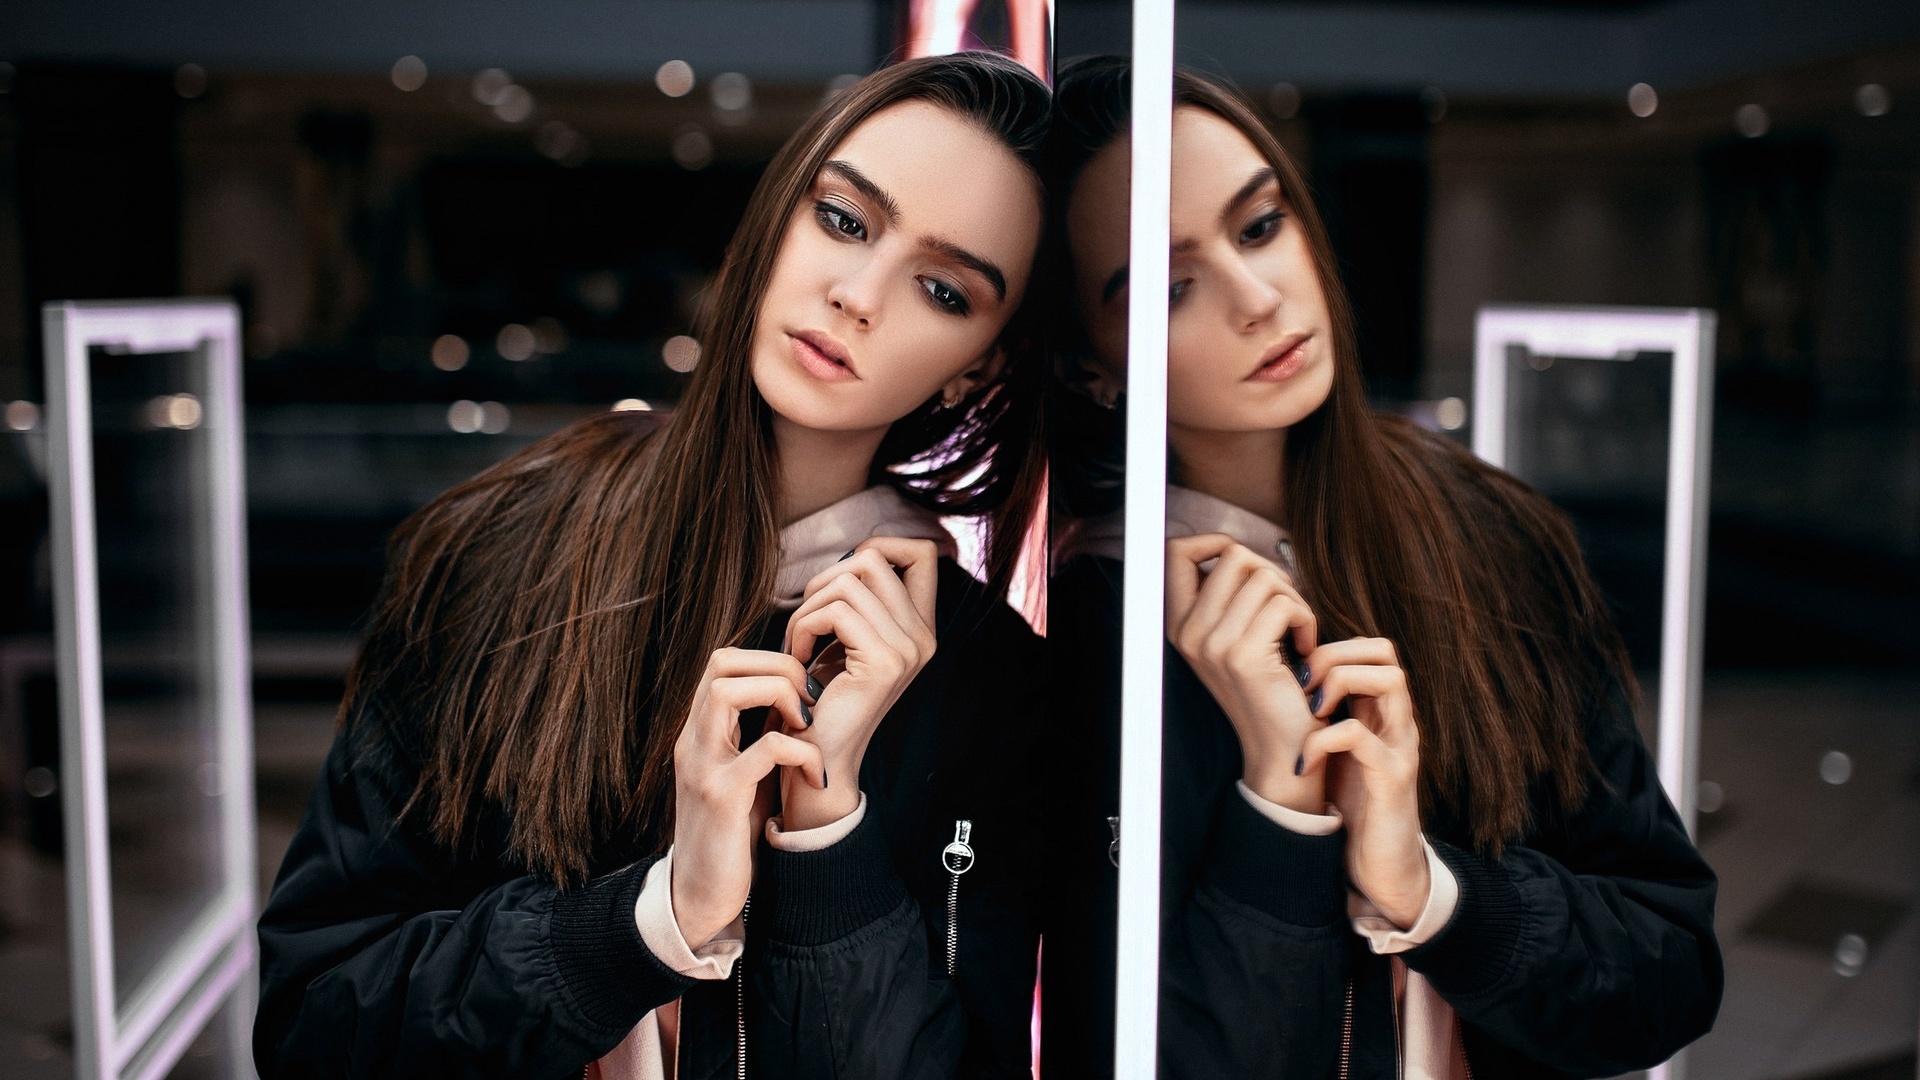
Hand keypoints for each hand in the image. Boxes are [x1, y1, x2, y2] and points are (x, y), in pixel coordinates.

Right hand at [671, 647, 825, 949]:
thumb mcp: (746, 773)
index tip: (804, 688)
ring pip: (730, 691)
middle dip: (778, 666)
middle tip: (811, 698)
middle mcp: (693, 741)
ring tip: (808, 725)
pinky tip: (816, 776)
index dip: (769, 658)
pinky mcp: (721, 797)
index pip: (723, 662)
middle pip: (721, 662)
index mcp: (700, 732)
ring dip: (781, 695)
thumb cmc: (731, 834)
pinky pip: (765, 749)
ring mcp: (703, 766)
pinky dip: (801, 752)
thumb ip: (759, 736)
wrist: (702, 894)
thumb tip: (798, 700)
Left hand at [778, 537, 938, 829]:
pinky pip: (835, 611)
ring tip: (799, 644)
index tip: (842, 580)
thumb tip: (856, 552)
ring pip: (849, 580)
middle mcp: (924, 636)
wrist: (820, 758)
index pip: (922, 552)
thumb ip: (861, 600)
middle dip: (825, 580)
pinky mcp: (884, 661)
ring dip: (808, 608)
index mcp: (921, 627)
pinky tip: (799, 658)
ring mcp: (909, 649)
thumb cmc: (823, 698)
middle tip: (807, 623)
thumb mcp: (847, 640)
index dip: (879, 546)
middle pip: (873, 558)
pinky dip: (804, 628)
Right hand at [1165, 533, 1323, 812]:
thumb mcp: (1234, 637)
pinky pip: (1284, 604)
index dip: (1214, 542)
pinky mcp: (1244, 656)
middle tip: (1285, 608)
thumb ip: (1226, 596)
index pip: (1176, 551)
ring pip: (1264, 576)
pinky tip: (1305, 648)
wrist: (1280, 748)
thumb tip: (1233, 549)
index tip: (1247, 566)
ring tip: (1296, 630)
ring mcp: (1212, 645)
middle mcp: (1187, 633)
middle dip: (1271, 572)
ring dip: (1294, 599)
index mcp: (1178, 625)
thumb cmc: (1268, 687)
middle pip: (1233, 555)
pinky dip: (1306, 620)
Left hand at [1297, 637, 1428, 928]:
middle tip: (1300, 687)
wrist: (1379, 870)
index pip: (1371, 648)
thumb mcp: (1334, 751)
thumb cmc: (1353, 809)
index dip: (1331, 647)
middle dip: (1334, 655)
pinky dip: (1323, 740)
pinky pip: (1361, 737)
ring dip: (1338, 684)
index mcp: (1380, 713)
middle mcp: (1396, 723)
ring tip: (1308, 714)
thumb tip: (1280, 684)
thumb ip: (1323, 718)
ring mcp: (1399, 748)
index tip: (1295, 676)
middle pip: (1384, 651)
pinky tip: (1303, 762)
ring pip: (1390, 680)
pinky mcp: (1392, 780)